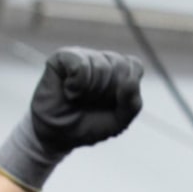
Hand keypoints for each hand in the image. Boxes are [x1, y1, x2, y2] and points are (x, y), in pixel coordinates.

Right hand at [0, 47, 144, 191]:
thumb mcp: (119, 121)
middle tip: (92, 102)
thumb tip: (131, 81)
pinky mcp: (62, 58)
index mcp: (119, 70)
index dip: (126, 88)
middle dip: (108, 92)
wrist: (58, 136)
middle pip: (120, 65)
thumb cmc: (89, 125)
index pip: (134, 66)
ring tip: (79, 98)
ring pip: (101, 65)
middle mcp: (101, 58)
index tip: (112, 103)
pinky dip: (77, 84)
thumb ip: (132, 103)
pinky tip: (69, 91)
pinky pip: (80, 64)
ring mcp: (82, 55)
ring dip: (91, 91)